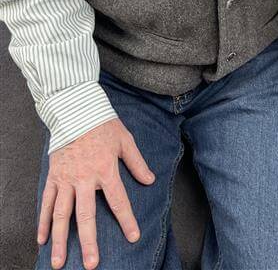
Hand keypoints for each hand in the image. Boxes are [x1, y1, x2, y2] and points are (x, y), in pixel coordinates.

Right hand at [37, 118, 155, 269]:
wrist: (76, 109)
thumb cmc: (103, 124)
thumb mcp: (125, 140)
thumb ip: (137, 162)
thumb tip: (150, 180)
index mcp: (106, 169)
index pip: (118, 200)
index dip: (127, 220)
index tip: (133, 237)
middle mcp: (85, 177)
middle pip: (86, 215)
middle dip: (89, 241)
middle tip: (90, 264)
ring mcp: (66, 178)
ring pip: (62, 214)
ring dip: (60, 239)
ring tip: (59, 262)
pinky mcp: (53, 176)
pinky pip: (47, 201)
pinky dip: (43, 221)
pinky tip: (42, 239)